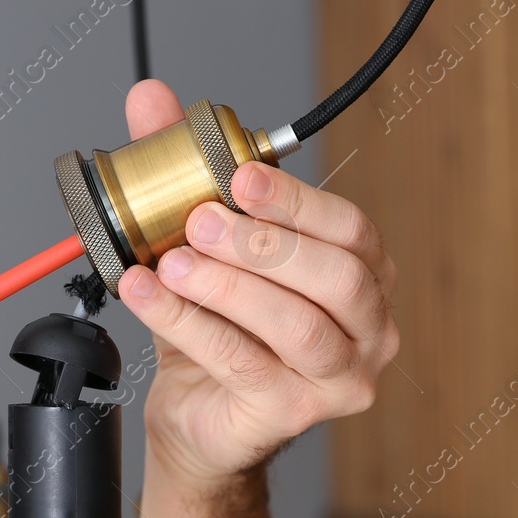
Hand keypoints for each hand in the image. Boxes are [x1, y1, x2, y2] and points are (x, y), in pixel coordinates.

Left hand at [116, 80, 399, 485]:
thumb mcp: (200, 247)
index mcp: (363, 276)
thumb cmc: (218, 333)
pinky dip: (190, 324)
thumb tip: (150, 98)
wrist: (196, 418)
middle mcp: (367, 329)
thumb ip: (184, 172)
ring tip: (172, 263)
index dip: (298, 200)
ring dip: (227, 287)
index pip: (350, 229)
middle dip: (263, 242)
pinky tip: (150, 297)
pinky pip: (243, 363)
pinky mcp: (293, 414)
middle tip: (199, 221)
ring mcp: (338, 379)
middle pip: (336, 277)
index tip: (239, 175)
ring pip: (295, 326)